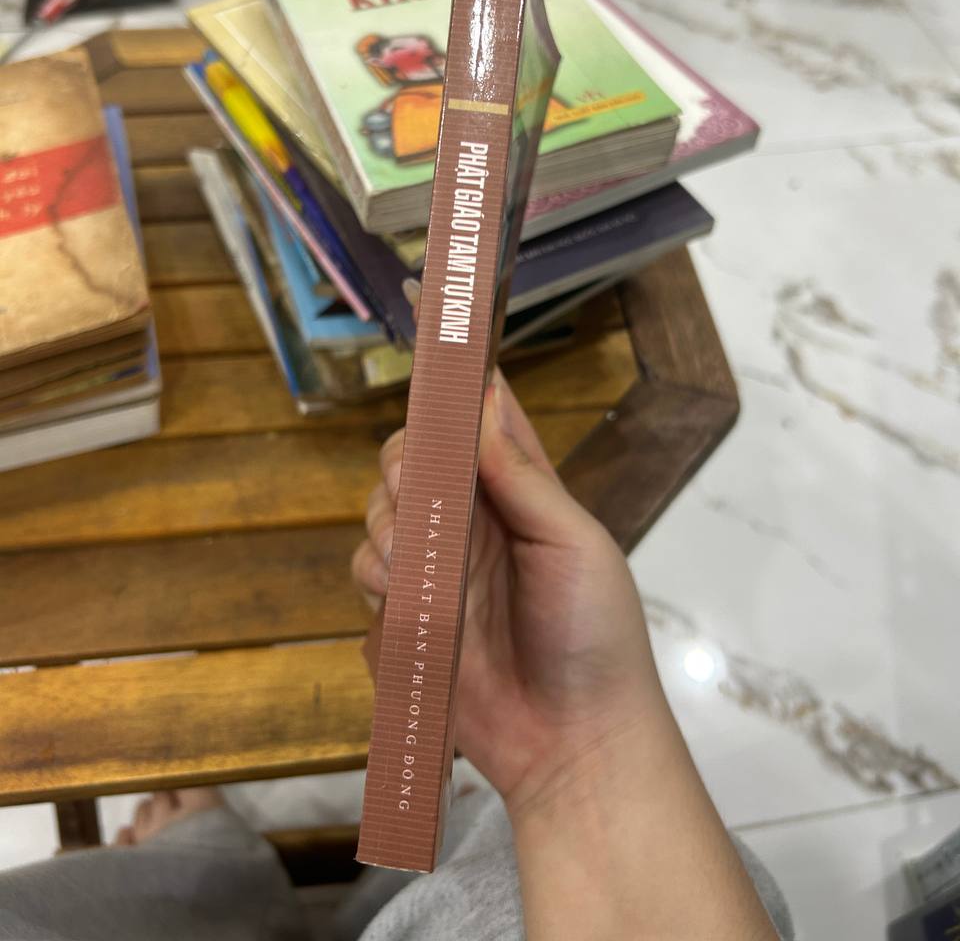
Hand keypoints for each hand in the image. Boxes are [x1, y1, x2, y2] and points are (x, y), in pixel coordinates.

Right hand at [353, 367, 665, 814]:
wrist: (572, 744)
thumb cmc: (594, 636)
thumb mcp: (574, 543)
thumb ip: (524, 475)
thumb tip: (483, 400)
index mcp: (519, 492)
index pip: (476, 423)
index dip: (454, 394)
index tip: (433, 372)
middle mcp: (471, 521)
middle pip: (410, 461)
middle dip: (404, 467)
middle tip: (418, 491)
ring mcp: (436, 569)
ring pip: (379, 514)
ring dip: (389, 529)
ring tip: (421, 566)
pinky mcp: (406, 617)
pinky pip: (367, 576)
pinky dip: (380, 584)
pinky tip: (412, 606)